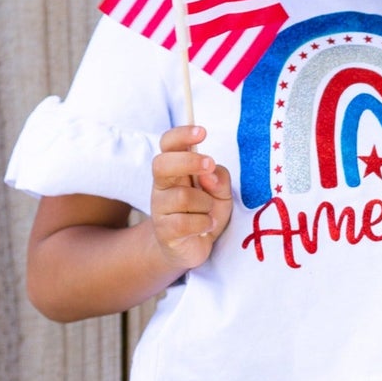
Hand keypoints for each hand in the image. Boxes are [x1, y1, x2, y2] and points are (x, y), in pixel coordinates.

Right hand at [150, 125, 232, 272]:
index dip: (181, 135)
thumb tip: (210, 173)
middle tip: (209, 165)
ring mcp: (160, 209)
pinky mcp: (164, 231)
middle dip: (189, 162)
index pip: (168, 144)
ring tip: (209, 213)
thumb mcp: (221, 193)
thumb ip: (220, 178)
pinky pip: (185, 223)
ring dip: (206, 204)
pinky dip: (204, 224)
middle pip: (162, 164)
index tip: (202, 132)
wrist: (192, 248)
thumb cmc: (205, 213)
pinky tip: (207, 227)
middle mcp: (162, 186)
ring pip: (183, 197)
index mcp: (175, 170)